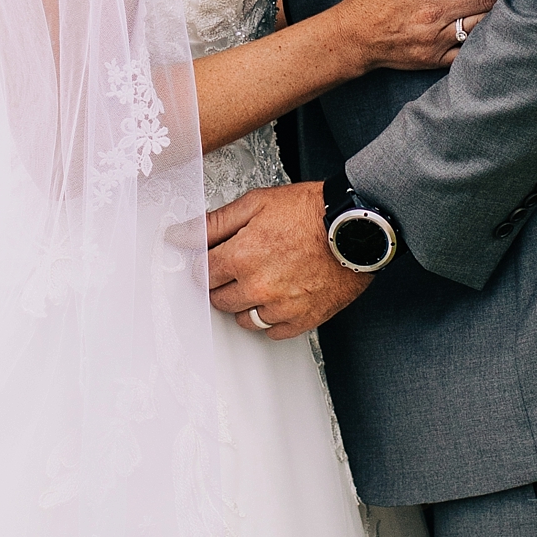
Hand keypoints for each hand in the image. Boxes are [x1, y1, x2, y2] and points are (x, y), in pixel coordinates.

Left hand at [205, 180, 371, 340]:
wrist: (355, 226)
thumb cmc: (311, 211)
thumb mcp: (256, 203)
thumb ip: (214, 223)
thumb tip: (181, 234)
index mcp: (241, 257)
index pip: (202, 274)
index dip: (206, 265)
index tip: (214, 260)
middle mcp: (258, 287)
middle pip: (219, 300)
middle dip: (223, 284)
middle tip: (239, 267)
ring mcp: (281, 307)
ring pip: (244, 320)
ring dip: (245, 304)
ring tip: (262, 281)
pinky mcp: (303, 319)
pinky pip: (273, 332)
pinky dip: (271, 319)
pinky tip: (279, 298)